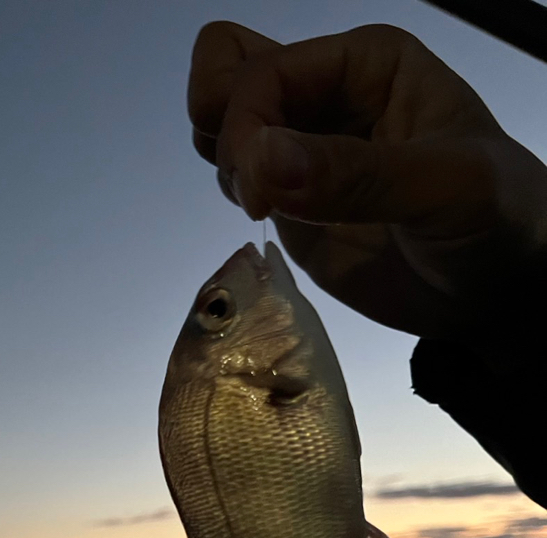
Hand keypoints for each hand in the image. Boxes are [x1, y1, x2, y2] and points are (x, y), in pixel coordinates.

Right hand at [188, 22, 546, 337]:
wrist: (495, 292)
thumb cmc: (495, 222)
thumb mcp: (445, 190)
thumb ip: (357, 175)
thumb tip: (261, 162)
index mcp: (366, 65)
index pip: (267, 69)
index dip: (247, 123)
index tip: (260, 193)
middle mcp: (327, 96)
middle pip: (228, 77)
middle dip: (223, 131)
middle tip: (254, 192)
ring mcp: (303, 151)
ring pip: (222, 127)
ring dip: (227, 167)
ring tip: (266, 207)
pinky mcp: (291, 202)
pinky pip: (237, 179)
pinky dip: (233, 196)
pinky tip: (268, 219)